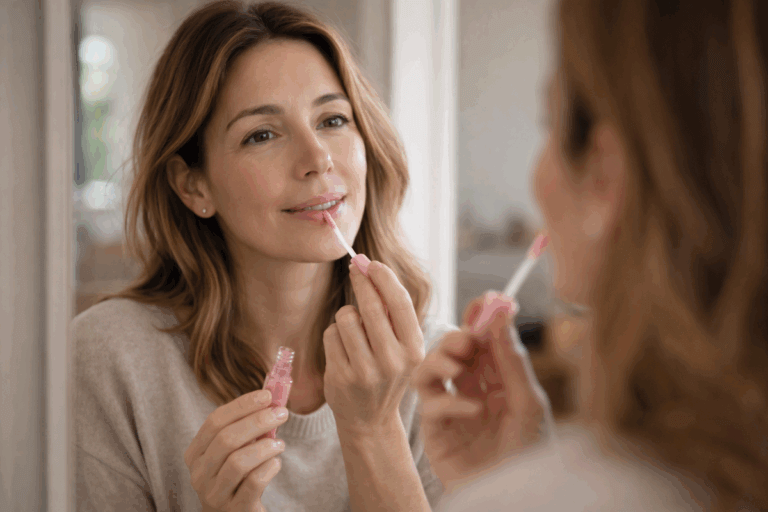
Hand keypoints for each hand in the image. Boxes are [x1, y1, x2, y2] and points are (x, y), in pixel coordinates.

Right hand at [185, 389, 288, 511]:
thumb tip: (269, 397)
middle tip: (281, 413)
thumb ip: (245, 427)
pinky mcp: (235, 509)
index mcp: (195, 453)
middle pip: (226, 439)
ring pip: (238, 462)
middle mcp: (199, 474)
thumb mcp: (233, 451)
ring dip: (265, 447)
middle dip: (258, 421)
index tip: (267, 395)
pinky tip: (276, 463)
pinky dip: (269, 468)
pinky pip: (254, 483)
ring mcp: (214, 494)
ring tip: (280, 444)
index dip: (242, 405)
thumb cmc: (236, 476)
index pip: (214, 421)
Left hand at [322, 260, 424, 436]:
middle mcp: (393, 361)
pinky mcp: (340, 377)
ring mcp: (365, 371)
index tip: (371, 263)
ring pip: (346, 317)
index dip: (383, 277)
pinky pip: (330, 334)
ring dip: (346, 316)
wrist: (370, 420)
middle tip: (354, 269)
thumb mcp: (402, 347)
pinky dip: (334, 335)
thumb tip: (369, 267)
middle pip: (370, 305)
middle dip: (360, 281)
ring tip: (352, 331)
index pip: (398, 302)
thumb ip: (392, 312)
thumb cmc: (386, 372)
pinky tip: (342, 350)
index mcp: (414, 349)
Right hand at [413, 291, 552, 493]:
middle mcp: (472, 390)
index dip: (479, 320)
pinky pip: (430, 405)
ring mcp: (451, 410)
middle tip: (466, 341)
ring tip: (459, 368)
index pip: (482, 341)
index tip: (483, 302)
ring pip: (430, 370)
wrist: (515, 497)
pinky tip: (473, 411)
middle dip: (455, 339)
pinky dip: (449, 402)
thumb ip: (510, 356)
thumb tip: (501, 311)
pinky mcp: (435, 432)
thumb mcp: (527, 400)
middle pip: (451, 350)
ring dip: (440, 362)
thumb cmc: (530, 453)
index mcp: (498, 380)